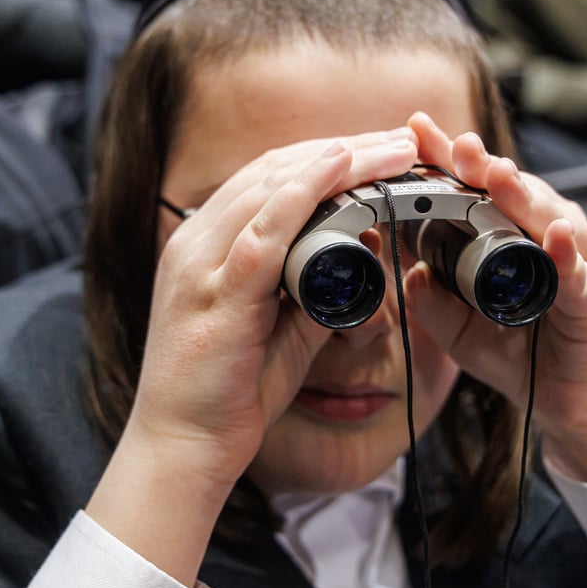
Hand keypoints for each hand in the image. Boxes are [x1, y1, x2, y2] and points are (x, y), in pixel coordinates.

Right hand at [87, 129, 417, 585]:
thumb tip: (361, 253)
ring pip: (274, 187)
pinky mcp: (215, 292)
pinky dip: (305, 190)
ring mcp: (200, 262)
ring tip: (394, 148)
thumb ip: (314, 287)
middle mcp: (197, 242)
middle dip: (345, 148)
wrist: (183, 449)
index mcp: (207, 245)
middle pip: (275, 170)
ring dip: (341, 159)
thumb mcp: (282, 329)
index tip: (380, 150)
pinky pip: (264, 228)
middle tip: (402, 138)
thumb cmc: (229, 393)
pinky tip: (341, 166)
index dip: (328, 157)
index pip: (270, 179)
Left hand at [403, 113, 586, 481]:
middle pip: (512, 191)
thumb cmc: (530, 357)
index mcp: (513, 237)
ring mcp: (577, 264)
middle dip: (482, 165)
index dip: (448, 161)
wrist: (585, 406)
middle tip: (456, 143)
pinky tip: (555, 235)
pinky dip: (567, 254)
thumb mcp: (466, 335)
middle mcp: (547, 237)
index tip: (416, 130)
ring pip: (548, 219)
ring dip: (522, 196)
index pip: (477, 189)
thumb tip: (407, 275)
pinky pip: (580, 274)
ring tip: (496, 173)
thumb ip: (436, 306)